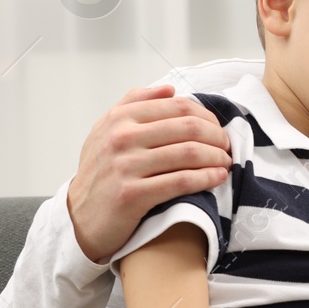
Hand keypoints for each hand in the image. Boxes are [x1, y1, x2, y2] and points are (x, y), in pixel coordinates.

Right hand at [67, 85, 232, 263]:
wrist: (80, 217)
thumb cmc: (102, 172)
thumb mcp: (108, 131)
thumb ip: (135, 104)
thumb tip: (169, 90)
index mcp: (119, 118)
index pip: (179, 107)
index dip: (208, 117)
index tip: (219, 130)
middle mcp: (120, 138)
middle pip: (189, 127)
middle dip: (217, 136)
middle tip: (228, 147)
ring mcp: (125, 166)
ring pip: (189, 153)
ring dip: (217, 157)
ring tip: (226, 162)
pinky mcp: (132, 195)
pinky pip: (182, 181)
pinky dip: (207, 178)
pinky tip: (218, 178)